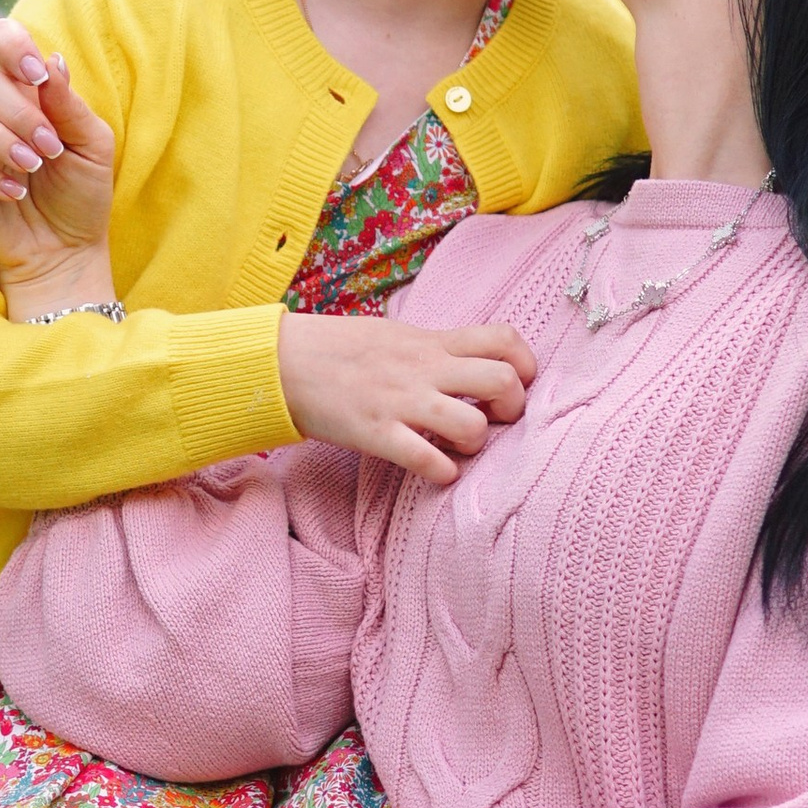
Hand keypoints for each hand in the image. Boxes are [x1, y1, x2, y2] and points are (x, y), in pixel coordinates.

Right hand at [0, 21, 117, 292]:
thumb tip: (52, 60)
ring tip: (32, 167)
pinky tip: (15, 193)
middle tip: (50, 149)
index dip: (13, 46)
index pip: (0, 40)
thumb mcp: (92, 146)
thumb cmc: (80, 194)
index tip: (38, 75)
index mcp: (22, 91)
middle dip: (20, 114)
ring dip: (0, 140)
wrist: (67, 251)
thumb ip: (70, 105)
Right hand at [277, 313, 534, 482]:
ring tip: (458, 446)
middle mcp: (424, 369)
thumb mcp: (395, 334)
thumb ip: (435, 348)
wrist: (282, 362)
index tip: (515, 383)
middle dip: (513, 408)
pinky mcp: (376, 434)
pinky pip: (427, 461)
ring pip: (472, 425)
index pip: (504, 338)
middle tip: (494, 420)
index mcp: (430, 342)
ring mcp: (401, 402)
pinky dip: (442, 473)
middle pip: (503, 381)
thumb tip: (471, 361)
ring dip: (476, 444)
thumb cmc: (339, 349)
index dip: (525, 364)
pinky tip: (434, 470)